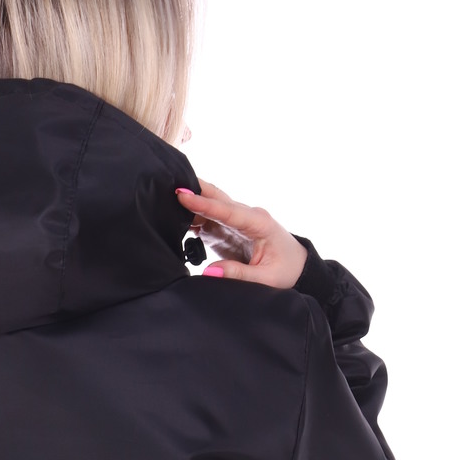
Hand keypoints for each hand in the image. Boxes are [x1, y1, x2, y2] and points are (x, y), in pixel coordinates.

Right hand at [175, 180, 307, 287]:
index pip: (227, 210)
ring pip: (209, 206)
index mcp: (259, 223)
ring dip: (189, 202)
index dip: (203, 203)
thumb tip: (209, 270)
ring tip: (163, 197)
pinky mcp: (226, 230)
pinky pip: (205, 219)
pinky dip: (190, 216)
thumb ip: (239, 275)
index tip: (183, 195)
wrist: (295, 268)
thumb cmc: (286, 271)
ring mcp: (235, 221)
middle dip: (194, 189)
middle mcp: (246, 216)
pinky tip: (173, 215)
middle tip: (168, 181)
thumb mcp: (267, 279)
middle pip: (217, 198)